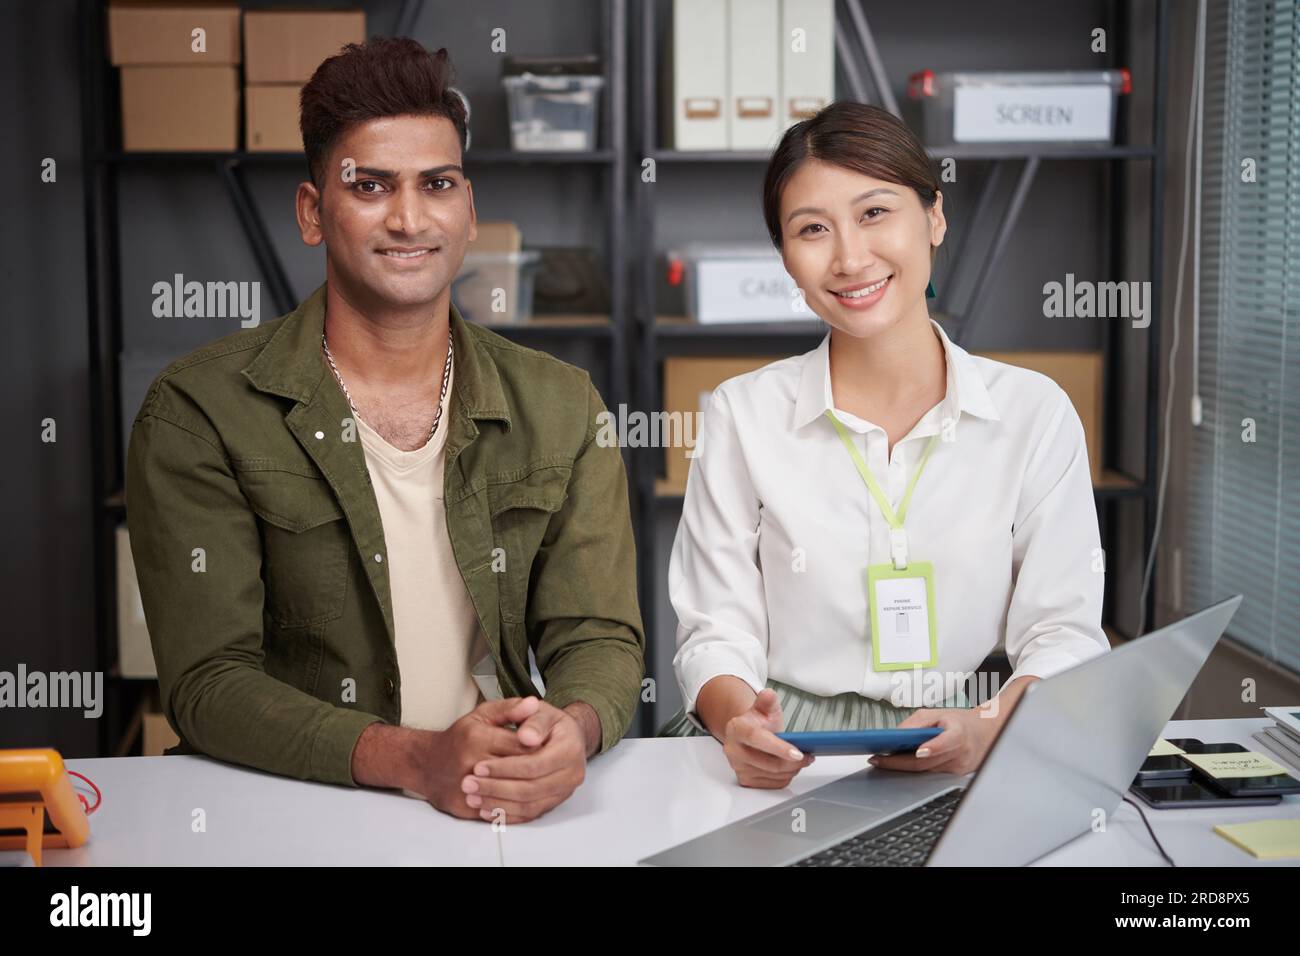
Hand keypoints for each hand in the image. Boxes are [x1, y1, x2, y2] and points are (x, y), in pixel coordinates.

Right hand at [414, 697, 539, 819]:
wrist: (427, 764)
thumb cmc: (460, 737)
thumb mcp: (483, 714)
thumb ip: (510, 708)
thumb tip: (534, 703)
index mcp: (477, 737)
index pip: (522, 746)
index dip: (541, 748)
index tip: (551, 748)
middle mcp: (470, 762)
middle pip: (518, 771)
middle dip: (538, 770)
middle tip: (551, 767)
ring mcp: (466, 787)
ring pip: (509, 794)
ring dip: (529, 791)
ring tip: (540, 783)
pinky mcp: (464, 807)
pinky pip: (497, 810)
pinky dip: (513, 806)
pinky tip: (523, 799)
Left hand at [461, 697, 588, 823]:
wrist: (566, 736)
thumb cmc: (548, 722)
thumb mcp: (540, 711)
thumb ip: (532, 720)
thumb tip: (526, 736)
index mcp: (570, 749)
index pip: (534, 764)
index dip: (505, 768)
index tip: (478, 766)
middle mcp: (572, 773)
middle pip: (530, 789)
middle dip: (496, 788)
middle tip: (468, 785)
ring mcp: (564, 791)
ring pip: (529, 806)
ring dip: (498, 804)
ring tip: (472, 798)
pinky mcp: (555, 802)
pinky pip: (530, 814)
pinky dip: (507, 814)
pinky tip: (486, 810)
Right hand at [722, 688, 813, 788]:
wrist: (746, 736)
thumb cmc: (757, 723)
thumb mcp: (764, 707)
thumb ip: (767, 700)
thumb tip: (768, 694)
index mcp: (737, 729)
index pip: (758, 740)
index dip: (779, 748)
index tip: (798, 753)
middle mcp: (734, 750)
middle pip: (770, 763)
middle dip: (794, 762)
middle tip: (807, 756)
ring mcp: (738, 767)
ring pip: (774, 775)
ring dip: (792, 770)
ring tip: (800, 760)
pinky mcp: (745, 780)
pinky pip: (773, 784)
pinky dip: (785, 777)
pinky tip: (789, 768)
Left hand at [867, 677, 1036, 775]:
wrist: (985, 735)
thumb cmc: (959, 722)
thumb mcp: (937, 713)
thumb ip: (916, 723)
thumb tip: (894, 736)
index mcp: (959, 734)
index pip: (947, 742)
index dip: (933, 747)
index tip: (918, 750)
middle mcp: (961, 754)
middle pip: (926, 762)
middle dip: (899, 762)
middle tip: (877, 758)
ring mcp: (958, 769)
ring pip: (924, 772)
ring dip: (901, 768)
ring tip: (880, 761)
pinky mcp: (953, 777)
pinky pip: (928, 775)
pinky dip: (911, 770)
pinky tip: (896, 765)